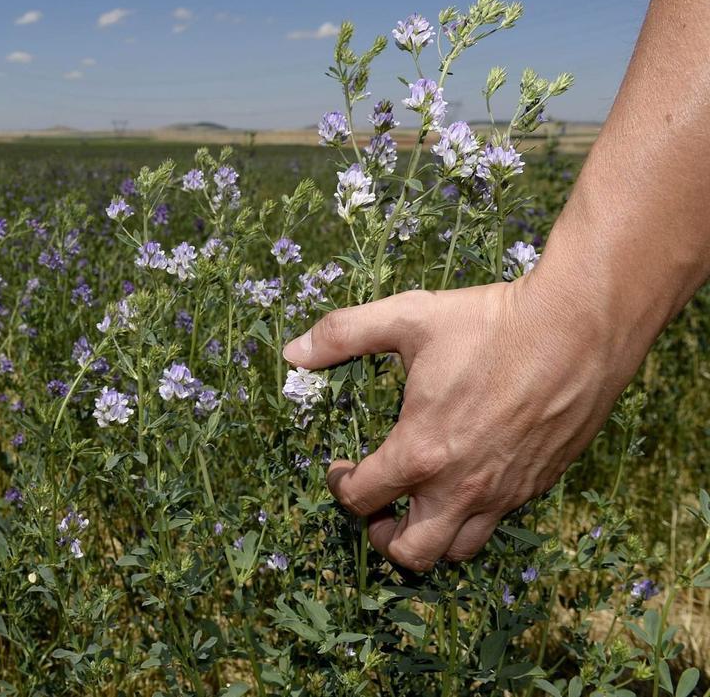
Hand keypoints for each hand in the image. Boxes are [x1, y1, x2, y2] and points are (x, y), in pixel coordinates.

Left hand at [282, 275, 634, 570]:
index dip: (340, 486)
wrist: (578, 328)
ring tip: (418, 503)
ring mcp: (503, 492)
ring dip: (429, 537)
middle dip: (382, 537)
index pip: (362, 499)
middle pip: (409, 552)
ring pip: (457, 550)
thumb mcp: (407, 317)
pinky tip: (464, 480)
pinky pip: (497, 524)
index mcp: (420, 451)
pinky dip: (471, 518)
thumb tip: (293, 350)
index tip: (341, 467)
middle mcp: (461, 486)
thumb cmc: (490, 323)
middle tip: (377, 506)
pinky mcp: (537, 486)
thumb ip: (343, 334)